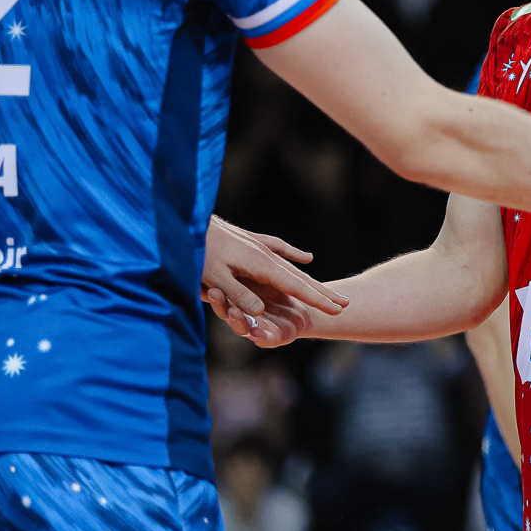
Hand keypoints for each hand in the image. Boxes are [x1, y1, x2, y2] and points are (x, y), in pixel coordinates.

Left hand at [201, 216, 345, 342]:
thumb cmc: (196, 251)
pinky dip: (294, 255)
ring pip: (292, 266)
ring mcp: (259, 246)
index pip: (296, 286)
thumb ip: (239, 295)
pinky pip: (280, 250)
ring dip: (312, 280)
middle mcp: (265, 254)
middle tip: (344, 303)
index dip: (317, 299)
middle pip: (301, 277)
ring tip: (328, 291)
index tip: (337, 309)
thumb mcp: (214, 277)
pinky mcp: (251, 240)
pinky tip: (306, 257)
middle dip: (322, 292)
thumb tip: (260, 312)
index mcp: (261, 265)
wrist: (187, 218)